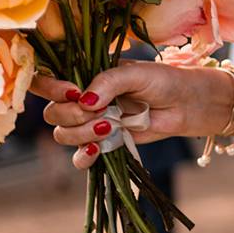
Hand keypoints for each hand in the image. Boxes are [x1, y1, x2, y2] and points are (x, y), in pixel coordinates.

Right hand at [32, 61, 223, 169]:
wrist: (186, 104)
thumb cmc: (163, 81)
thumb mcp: (136, 74)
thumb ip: (109, 82)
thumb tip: (85, 100)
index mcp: (84, 76)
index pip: (47, 82)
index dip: (50, 89)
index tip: (74, 92)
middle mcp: (82, 100)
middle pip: (52, 114)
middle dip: (72, 115)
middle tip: (102, 111)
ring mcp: (92, 123)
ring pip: (64, 135)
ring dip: (82, 134)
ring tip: (111, 127)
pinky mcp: (105, 144)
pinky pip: (80, 157)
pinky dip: (83, 157)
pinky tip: (96, 151)